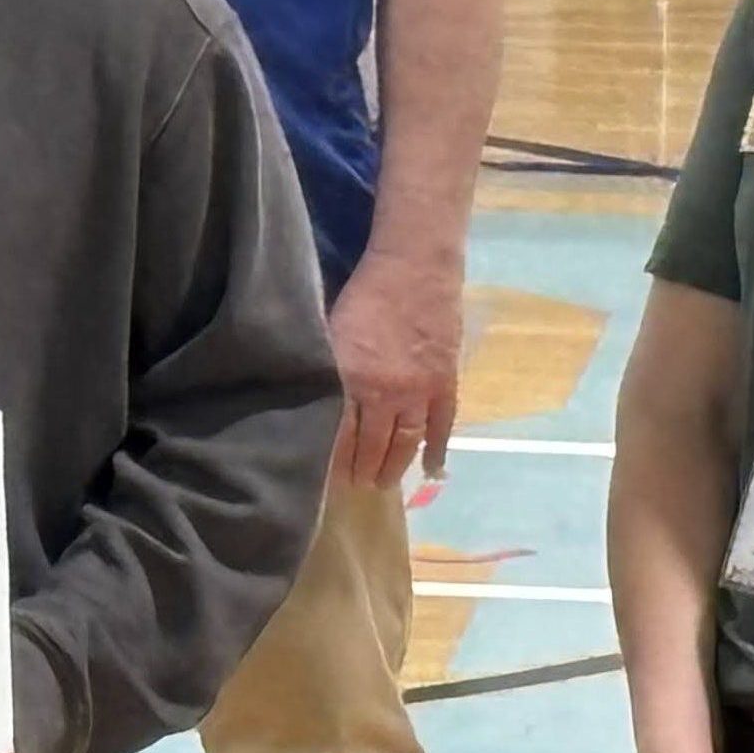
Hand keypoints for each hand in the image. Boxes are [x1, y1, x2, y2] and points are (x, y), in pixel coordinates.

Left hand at [329, 249, 461, 487]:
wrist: (415, 266)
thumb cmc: (364, 291)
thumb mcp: (330, 328)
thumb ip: (324, 367)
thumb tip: (307, 398)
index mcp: (351, 378)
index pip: (339, 434)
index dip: (332, 461)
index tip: (322, 479)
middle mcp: (385, 392)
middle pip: (372, 444)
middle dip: (362, 470)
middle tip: (355, 486)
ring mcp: (420, 390)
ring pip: (406, 442)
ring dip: (394, 466)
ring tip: (382, 483)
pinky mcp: (445, 381)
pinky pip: (443, 425)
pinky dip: (437, 450)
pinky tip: (432, 470)